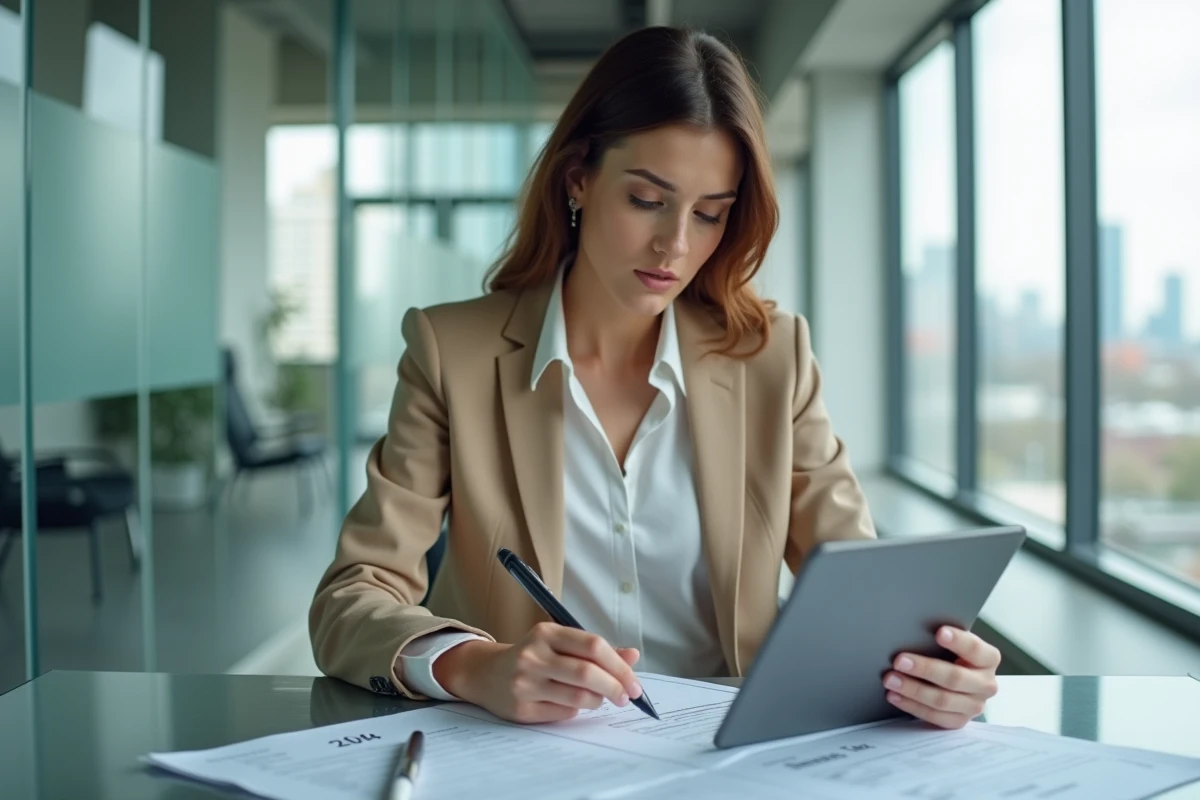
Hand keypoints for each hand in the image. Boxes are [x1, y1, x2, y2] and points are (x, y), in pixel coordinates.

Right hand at [433, 622, 643, 723]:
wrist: (486, 674)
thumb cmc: (533, 657)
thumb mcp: (560, 644)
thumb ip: (596, 650)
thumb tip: (633, 655)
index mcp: (546, 633)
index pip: (593, 646)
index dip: (619, 666)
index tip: (633, 682)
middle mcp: (533, 655)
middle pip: (587, 673)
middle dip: (615, 687)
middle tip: (627, 696)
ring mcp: (524, 683)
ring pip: (578, 697)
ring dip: (598, 701)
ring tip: (600, 698)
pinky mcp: (521, 708)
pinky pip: (563, 712)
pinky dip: (577, 709)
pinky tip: (574, 703)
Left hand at [882, 626, 999, 728]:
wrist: (958, 680)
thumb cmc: (951, 655)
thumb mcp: (953, 643)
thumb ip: (942, 638)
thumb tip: (912, 631)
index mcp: (988, 659)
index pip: (975, 649)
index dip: (958, 641)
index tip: (939, 633)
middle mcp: (986, 684)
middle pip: (955, 678)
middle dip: (925, 669)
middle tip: (899, 660)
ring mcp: (974, 705)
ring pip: (943, 700)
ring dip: (913, 690)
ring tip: (891, 679)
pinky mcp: (960, 720)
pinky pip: (935, 717)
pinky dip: (912, 706)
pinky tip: (895, 696)